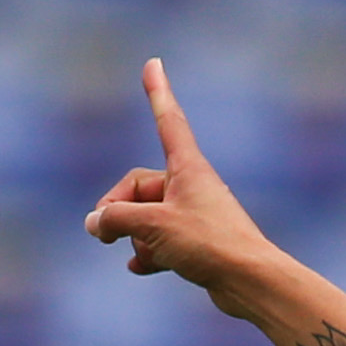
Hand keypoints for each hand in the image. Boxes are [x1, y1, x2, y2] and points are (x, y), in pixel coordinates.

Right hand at [84, 59, 276, 318]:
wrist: (251, 283)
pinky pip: (164, 241)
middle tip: (103, 234)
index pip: (167, 120)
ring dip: (133, 234)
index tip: (153, 63)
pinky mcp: (200, 244)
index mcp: (188, 168)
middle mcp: (193, 187)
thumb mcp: (153, 226)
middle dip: (118, 209)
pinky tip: (138, 266)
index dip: (158, 92)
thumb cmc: (209, 245)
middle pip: (140, 187)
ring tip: (129, 252)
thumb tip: (94, 223)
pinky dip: (149, 251)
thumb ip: (116, 219)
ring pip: (150, 217)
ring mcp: (196, 216)